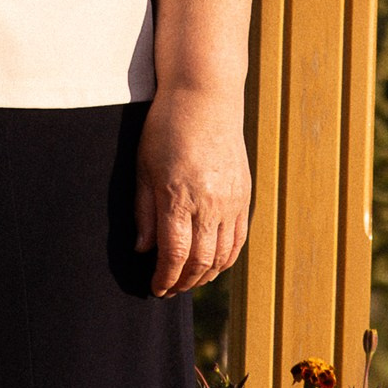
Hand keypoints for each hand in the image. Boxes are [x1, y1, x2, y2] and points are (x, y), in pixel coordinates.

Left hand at [134, 83, 251, 298]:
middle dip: (183, 282)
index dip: (165, 278)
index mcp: (179, 197)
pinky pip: (238, 239)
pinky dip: (226, 258)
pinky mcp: (244, 195)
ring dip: (205, 275)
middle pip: (200, 262)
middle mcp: (209, 204)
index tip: (155, 288)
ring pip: (222, 255)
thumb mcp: (143, 168)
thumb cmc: (166, 128)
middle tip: (169, 290)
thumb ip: (143, 213)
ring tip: (188, 281)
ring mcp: (231, 201)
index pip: (174, 254)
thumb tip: (144, 250)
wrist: (205, 97)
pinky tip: (212, 264)